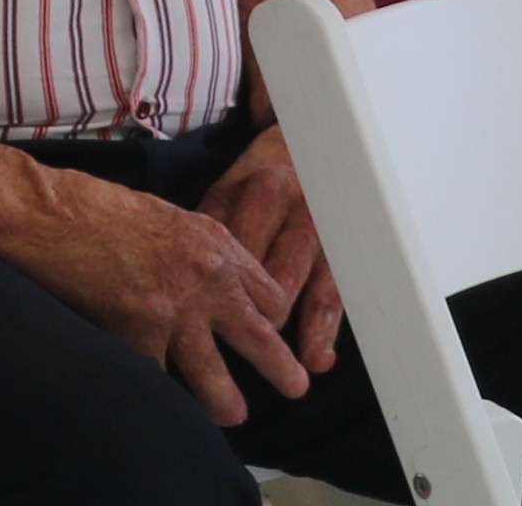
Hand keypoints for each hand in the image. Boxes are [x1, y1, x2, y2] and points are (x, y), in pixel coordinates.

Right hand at [0, 161, 311, 423]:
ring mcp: (174, 311)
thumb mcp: (165, 214)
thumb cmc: (92, 204)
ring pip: (215, 377)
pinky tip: (157, 394)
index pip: (270, 295)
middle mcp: (205, 279)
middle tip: (295, 388)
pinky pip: (158, 375)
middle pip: (262, 339)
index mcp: (214, 244)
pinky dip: (157, 386)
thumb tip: (215, 278)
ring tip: (231, 414)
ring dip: (225, 403)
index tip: (268, 332)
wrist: (43, 211)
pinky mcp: (138, 333)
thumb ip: (198, 247)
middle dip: (282, 370)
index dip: (272, 319)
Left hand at [199, 129, 345, 391]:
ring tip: (290, 370)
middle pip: (275, 267)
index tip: (191, 317)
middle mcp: (296, 209)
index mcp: (258, 189)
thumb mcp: (226, 190)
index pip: (235, 239)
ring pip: (309, 285)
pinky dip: (326, 329)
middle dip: (257, 314)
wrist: (308, 150)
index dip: (214, 281)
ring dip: (297, 331)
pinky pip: (338, 294)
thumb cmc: (255, 182)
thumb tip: (175, 270)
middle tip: (243, 349)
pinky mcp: (346, 254)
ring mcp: (326, 232)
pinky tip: (319, 359)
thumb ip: (210, 224)